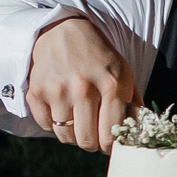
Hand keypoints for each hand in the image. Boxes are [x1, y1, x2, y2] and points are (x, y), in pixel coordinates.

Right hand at [26, 15, 139, 151]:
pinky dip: (54, 125)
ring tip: (78, 122)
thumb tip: (140, 131)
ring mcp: (57, 91)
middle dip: (92, 143)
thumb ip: (133, 103)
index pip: (110, 135)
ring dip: (73, 135)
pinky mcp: (36, 92)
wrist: (63, 31)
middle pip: (87, 141)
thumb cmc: (99, 57)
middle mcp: (83, 88)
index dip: (111, 144)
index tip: (109, 142)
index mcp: (111, 84)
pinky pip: (46, 126)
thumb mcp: (123, 73)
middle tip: (94, 136)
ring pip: (66, 137)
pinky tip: (61, 110)